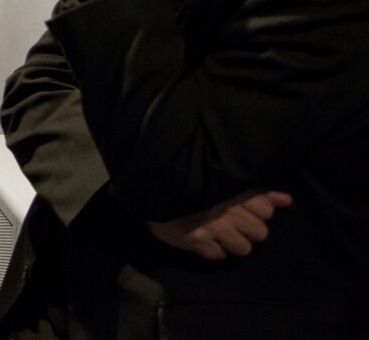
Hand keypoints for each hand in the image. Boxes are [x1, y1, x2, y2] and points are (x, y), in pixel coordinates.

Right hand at [147, 189, 292, 260]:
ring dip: (233, 243)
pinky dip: (213, 250)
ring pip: (243, 249)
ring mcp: (211, 228)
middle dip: (249, 230)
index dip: (259, 211)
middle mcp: (227, 211)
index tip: (245, 208)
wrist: (153, 186)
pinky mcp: (195, 242)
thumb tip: (287, 201)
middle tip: (233, 222)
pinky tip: (205, 239)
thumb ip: (258, 191)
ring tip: (219, 233)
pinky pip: (218, 256)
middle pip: (260, 233)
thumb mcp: (226, 183)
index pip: (266, 210)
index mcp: (235, 191)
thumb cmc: (192, 183)